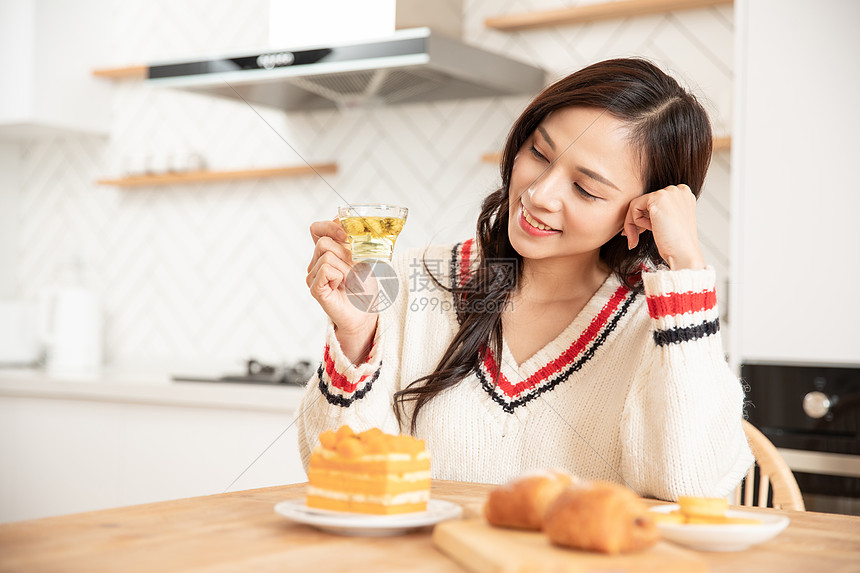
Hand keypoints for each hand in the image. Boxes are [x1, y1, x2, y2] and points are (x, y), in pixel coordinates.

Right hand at [306, 218, 378, 340]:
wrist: (366, 314)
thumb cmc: (364, 287)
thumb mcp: (363, 258)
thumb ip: (352, 241)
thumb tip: (342, 220)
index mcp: (326, 252)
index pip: (316, 229)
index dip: (329, 226)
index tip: (346, 234)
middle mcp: (315, 263)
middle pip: (324, 242)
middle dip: (345, 253)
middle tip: (355, 269)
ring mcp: (313, 276)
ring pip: (327, 256)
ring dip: (346, 268)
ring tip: (350, 281)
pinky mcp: (315, 288)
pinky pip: (326, 269)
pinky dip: (340, 276)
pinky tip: (342, 286)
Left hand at [622, 184, 705, 269]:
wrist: (684, 253)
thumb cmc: (677, 243)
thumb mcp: (668, 222)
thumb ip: (658, 212)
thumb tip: (635, 212)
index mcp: (684, 195)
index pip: (654, 201)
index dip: (647, 217)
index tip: (644, 231)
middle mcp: (678, 190)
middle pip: (645, 201)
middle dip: (638, 220)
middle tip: (636, 237)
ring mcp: (669, 192)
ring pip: (637, 204)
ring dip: (636, 223)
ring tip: (647, 233)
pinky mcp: (658, 197)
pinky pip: (634, 207)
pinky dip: (635, 222)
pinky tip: (650, 229)